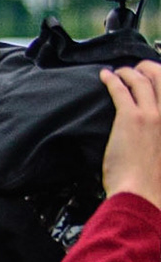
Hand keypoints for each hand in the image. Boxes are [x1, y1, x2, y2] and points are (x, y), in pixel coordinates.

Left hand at [101, 61, 160, 207]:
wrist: (143, 193)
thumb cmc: (153, 184)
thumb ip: (159, 139)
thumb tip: (151, 138)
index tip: (154, 79)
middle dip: (149, 68)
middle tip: (137, 69)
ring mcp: (152, 115)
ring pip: (141, 81)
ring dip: (129, 72)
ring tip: (119, 71)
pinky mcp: (130, 118)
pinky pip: (120, 90)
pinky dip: (112, 79)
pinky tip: (105, 76)